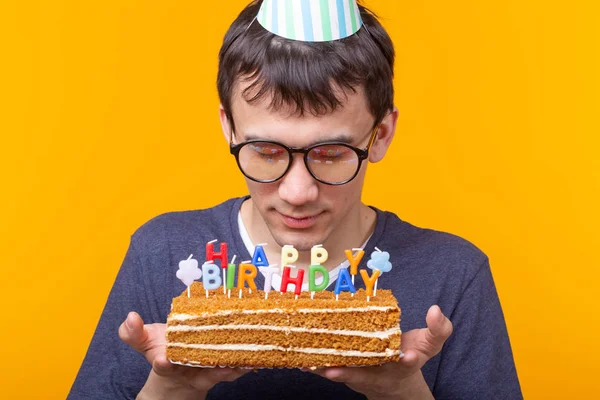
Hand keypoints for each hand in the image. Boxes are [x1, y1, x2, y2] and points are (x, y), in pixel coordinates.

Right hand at [118, 312, 249, 398]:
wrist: (177, 372)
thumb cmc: (162, 349)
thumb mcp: (145, 341)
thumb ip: (133, 332)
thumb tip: (130, 317)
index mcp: (166, 363)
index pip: (163, 364)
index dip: (163, 362)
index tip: (163, 358)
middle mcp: (188, 371)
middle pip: (199, 370)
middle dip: (210, 366)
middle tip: (222, 361)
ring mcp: (206, 373)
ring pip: (221, 373)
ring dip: (234, 366)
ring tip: (245, 358)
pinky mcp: (221, 371)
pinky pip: (234, 370)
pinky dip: (244, 364)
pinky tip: (255, 357)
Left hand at [310, 305, 452, 399]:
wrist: (396, 382)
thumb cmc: (410, 354)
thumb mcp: (429, 343)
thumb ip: (438, 329)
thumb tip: (435, 310)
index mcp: (405, 363)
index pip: (409, 361)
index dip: (408, 358)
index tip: (407, 355)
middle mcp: (382, 374)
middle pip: (366, 374)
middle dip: (350, 373)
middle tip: (335, 370)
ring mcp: (362, 376)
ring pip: (343, 375)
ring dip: (326, 370)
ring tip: (309, 364)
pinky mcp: (347, 375)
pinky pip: (331, 371)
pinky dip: (317, 367)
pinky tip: (301, 361)